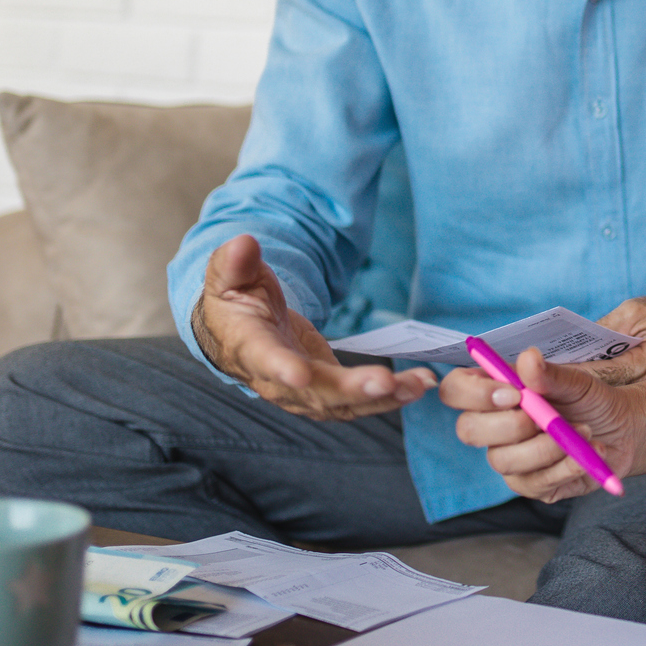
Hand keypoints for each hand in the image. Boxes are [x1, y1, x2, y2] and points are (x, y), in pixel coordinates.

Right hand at [192, 235, 433, 421]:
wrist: (236, 331)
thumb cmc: (233, 300)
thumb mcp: (228, 275)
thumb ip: (234, 262)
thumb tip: (244, 243)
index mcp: (249, 346)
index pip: (264, 359)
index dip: (281, 369)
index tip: (299, 374)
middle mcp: (276, 378)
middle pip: (315, 390)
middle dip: (351, 389)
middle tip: (386, 381)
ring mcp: (303, 389)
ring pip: (341, 402)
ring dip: (381, 398)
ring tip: (418, 385)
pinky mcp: (325, 388)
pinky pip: (357, 400)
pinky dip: (388, 396)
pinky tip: (417, 386)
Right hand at [441, 348, 645, 502]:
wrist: (624, 430)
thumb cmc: (591, 400)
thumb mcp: (577, 383)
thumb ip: (550, 373)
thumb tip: (528, 358)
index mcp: (494, 392)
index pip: (455, 390)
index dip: (474, 393)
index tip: (513, 393)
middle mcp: (493, 427)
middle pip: (468, 430)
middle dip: (510, 424)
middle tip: (547, 416)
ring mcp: (509, 459)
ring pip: (504, 460)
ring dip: (547, 446)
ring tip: (584, 432)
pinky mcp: (531, 485)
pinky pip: (536, 482)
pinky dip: (567, 467)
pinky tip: (590, 452)